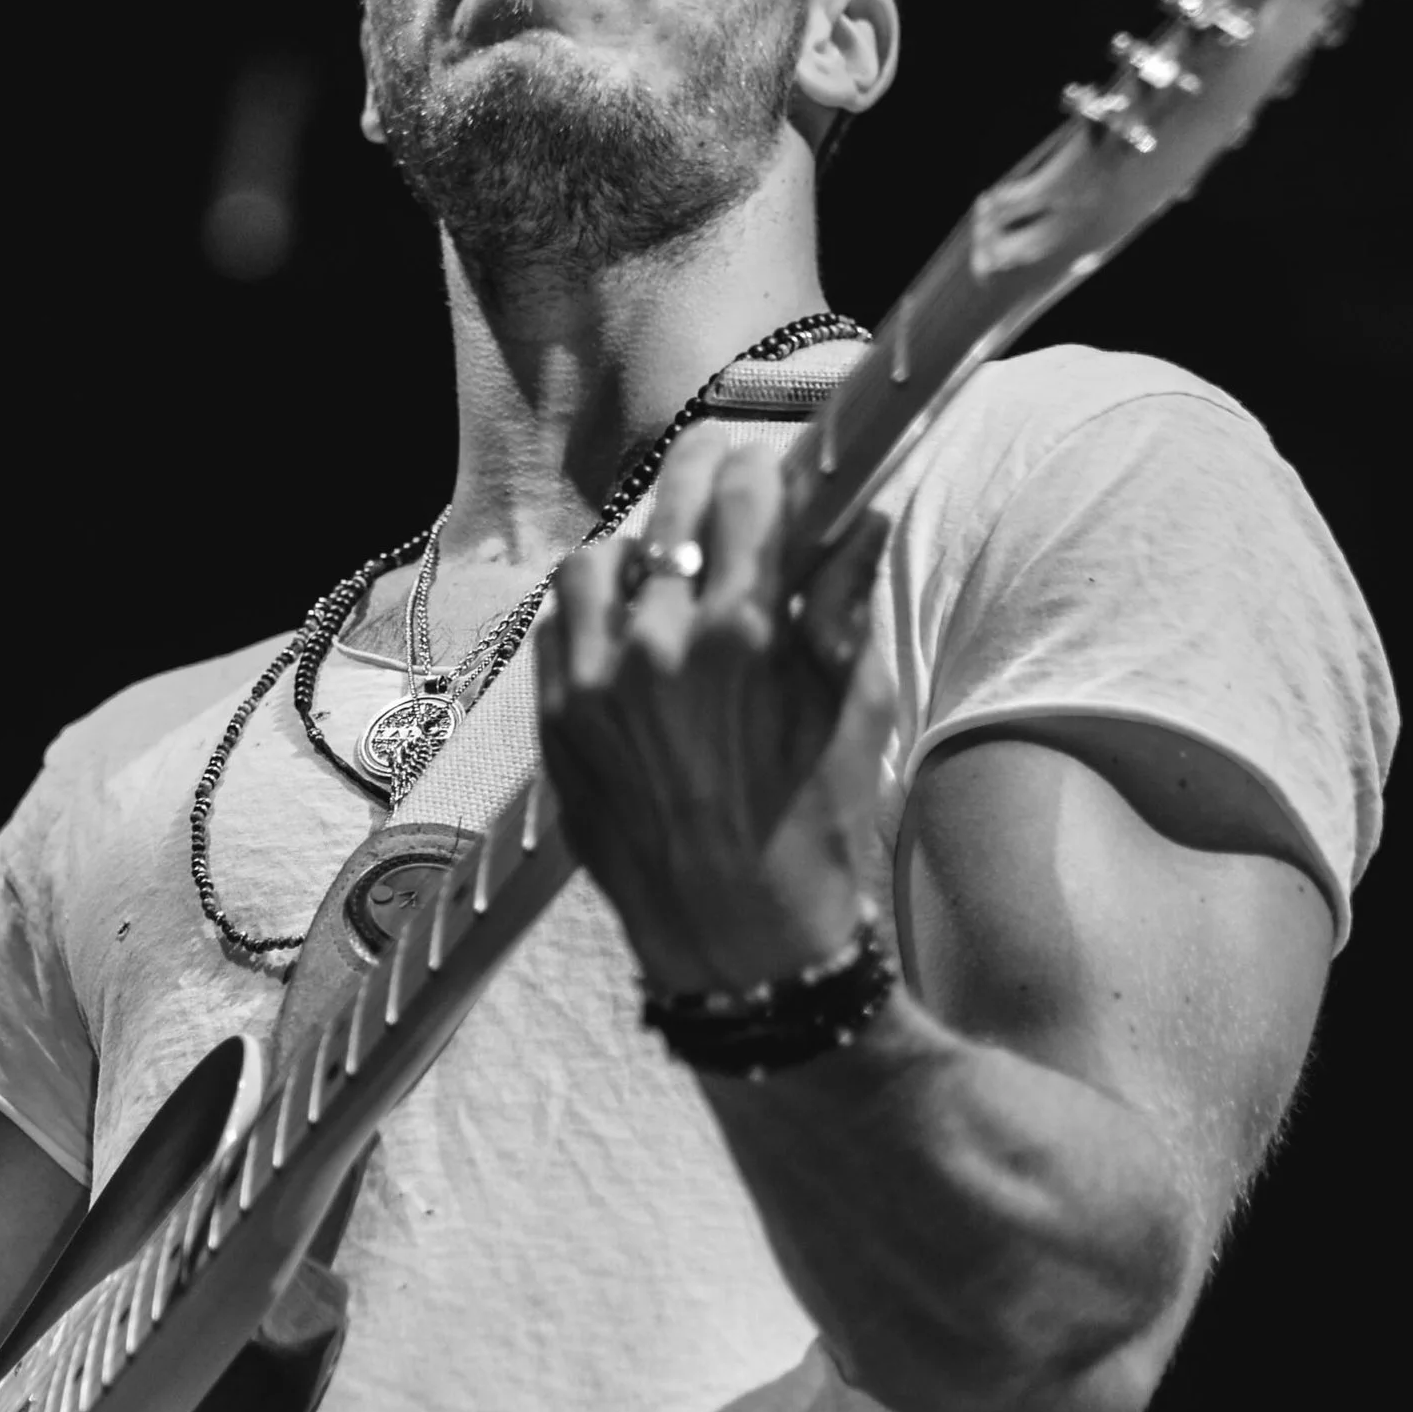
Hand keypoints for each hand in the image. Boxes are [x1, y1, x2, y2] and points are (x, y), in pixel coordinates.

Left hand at [539, 434, 892, 1000]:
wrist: (736, 942)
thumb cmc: (811, 833)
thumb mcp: (852, 714)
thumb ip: (843, 607)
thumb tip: (857, 521)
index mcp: (742, 637)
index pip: (744, 496)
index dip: (763, 469)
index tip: (771, 469)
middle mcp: (657, 646)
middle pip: (669, 508)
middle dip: (703, 480)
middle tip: (721, 481)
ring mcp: (593, 684)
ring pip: (599, 559)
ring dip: (636, 549)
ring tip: (665, 570)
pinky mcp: (556, 722)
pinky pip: (557, 624)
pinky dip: (591, 610)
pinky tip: (624, 628)